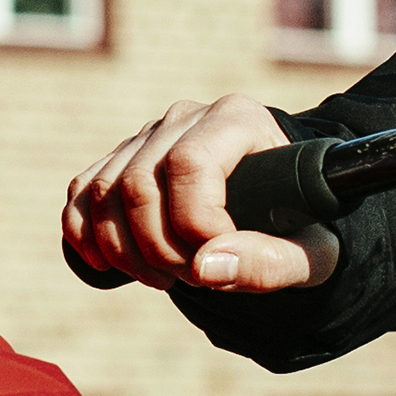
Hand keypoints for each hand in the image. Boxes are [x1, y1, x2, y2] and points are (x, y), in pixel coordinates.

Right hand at [63, 98, 337, 295]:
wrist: (282, 210)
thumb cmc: (302, 228)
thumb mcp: (312, 254)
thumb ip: (271, 262)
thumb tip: (207, 267)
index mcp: (239, 119)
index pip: (190, 163)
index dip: (195, 224)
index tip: (218, 262)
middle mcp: (188, 116)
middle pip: (139, 183)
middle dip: (158, 248)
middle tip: (192, 279)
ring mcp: (148, 135)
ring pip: (103, 191)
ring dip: (124, 251)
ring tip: (165, 277)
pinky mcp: (121, 158)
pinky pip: (82, 193)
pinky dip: (85, 235)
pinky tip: (110, 266)